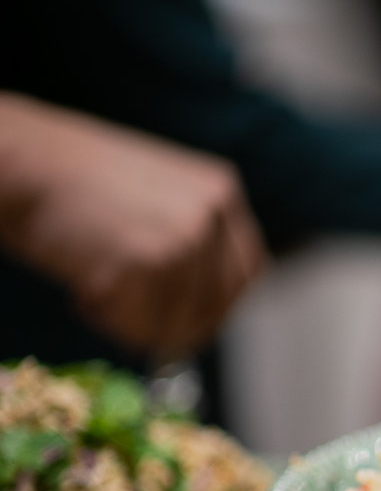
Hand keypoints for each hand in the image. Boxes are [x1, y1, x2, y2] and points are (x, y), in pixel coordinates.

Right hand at [0, 93, 263, 353]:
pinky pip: (139, 322)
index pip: (247, 273)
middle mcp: (213, 213)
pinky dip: (108, 321)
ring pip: (175, 321)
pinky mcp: (149, 260)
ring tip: (91, 294)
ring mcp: (184, 237)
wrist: (18, 159)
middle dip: (180, 329)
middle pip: (218, 305)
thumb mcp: (154, 193)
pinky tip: (81, 293)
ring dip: (132, 324)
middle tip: (138, 331)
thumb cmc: (70, 178)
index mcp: (220, 191)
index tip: (192, 325)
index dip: (219, 308)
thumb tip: (202, 306)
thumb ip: (187, 237)